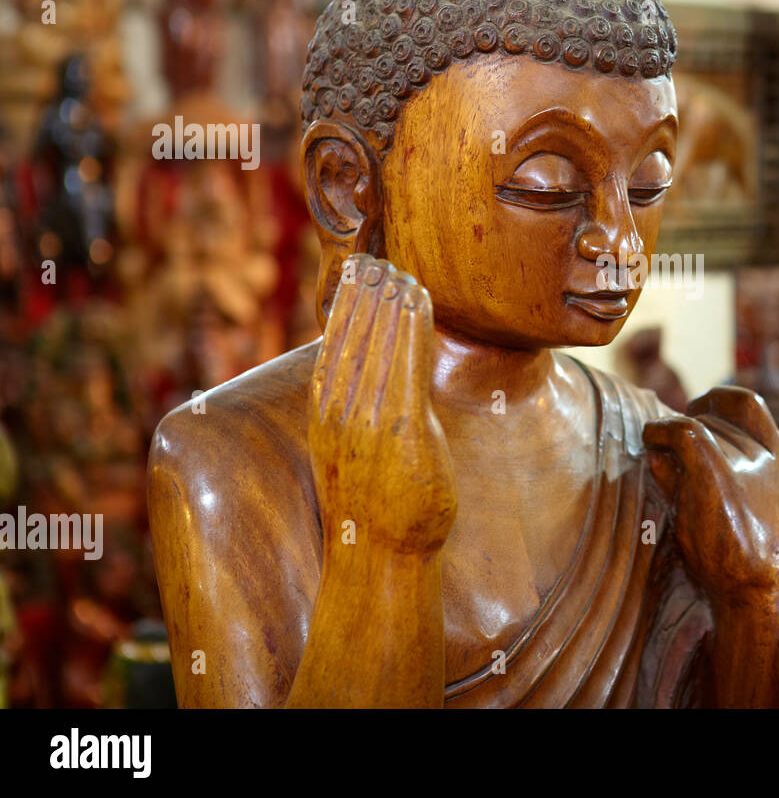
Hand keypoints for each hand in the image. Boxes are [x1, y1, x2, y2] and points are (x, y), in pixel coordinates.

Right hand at [308, 253, 455, 553]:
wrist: (381, 554)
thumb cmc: (375, 504)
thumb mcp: (353, 448)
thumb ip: (358, 411)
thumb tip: (371, 376)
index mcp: (325, 412)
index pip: (334, 343)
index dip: (350, 303)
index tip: (364, 271)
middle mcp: (339, 410)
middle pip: (352, 335)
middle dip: (369, 294)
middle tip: (385, 259)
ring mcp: (368, 419)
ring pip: (378, 341)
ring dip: (391, 300)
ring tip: (403, 270)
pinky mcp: (402, 429)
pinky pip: (406, 362)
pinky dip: (411, 325)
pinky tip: (418, 300)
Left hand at [643, 386, 778, 604]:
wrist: (765, 592)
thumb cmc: (749, 563)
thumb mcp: (742, 512)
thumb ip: (716, 480)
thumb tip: (659, 455)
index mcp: (777, 460)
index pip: (746, 404)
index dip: (715, 401)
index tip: (694, 412)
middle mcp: (761, 453)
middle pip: (710, 421)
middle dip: (685, 436)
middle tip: (668, 464)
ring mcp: (739, 460)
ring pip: (692, 427)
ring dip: (669, 441)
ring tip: (658, 459)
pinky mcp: (712, 469)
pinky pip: (679, 431)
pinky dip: (658, 433)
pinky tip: (649, 440)